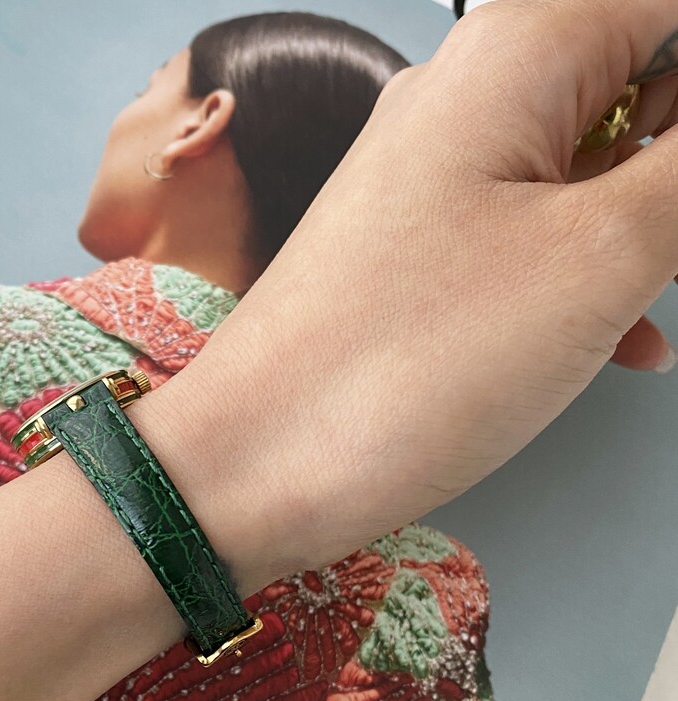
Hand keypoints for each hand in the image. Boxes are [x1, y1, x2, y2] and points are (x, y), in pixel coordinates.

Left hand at [163, 0, 677, 582]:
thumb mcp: (601, 254)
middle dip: (676, 162)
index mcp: (517, 52)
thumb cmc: (401, 365)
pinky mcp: (415, 256)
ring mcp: (432, 181)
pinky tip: (622, 344)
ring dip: (649, 229)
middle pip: (634, 79)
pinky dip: (591, 278)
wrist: (254, 464)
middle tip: (668, 249)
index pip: (659, 6)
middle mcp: (465, 99)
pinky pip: (533, 236)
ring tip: (649, 304)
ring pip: (589, 167)